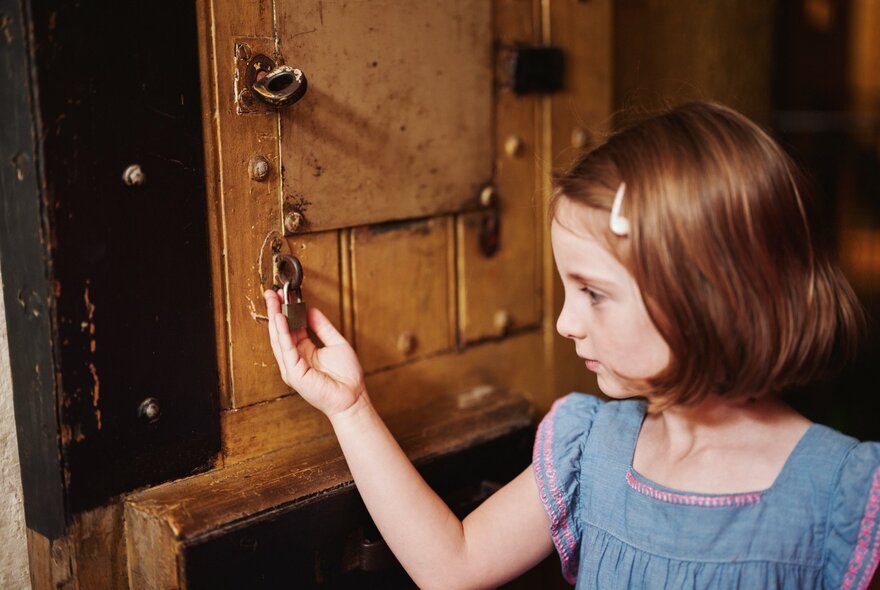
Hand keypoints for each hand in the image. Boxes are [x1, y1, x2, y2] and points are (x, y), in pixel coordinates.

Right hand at [264, 290, 366, 417]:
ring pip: (279, 339)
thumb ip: (322, 327)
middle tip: (271, 293)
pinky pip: (286, 349)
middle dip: (275, 311)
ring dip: (275, 318)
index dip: (286, 311)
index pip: (290, 328)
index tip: (284, 295)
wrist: (353, 397)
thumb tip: (311, 310)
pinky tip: (280, 318)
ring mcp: (292, 367)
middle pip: (281, 331)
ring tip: (273, 300)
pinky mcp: (294, 373)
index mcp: (304, 351)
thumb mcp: (336, 343)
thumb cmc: (347, 376)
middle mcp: (295, 359)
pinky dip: (282, 333)